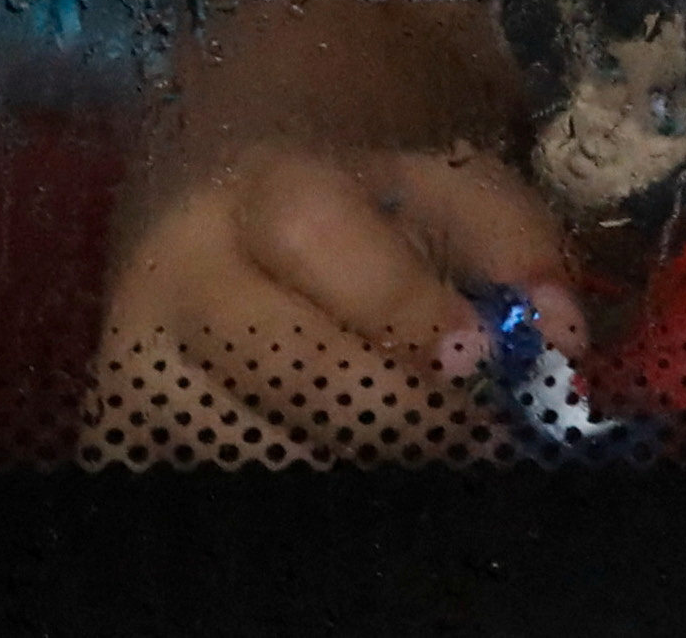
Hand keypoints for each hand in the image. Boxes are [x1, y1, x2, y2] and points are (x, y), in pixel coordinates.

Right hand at [83, 140, 579, 466]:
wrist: (227, 218)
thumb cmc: (361, 212)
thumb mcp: (450, 188)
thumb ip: (517, 246)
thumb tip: (561, 338)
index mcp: (260, 190)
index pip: (314, 237)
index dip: (397, 304)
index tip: (478, 355)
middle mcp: (175, 281)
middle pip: (276, 361)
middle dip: (392, 410)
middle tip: (483, 438)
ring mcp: (136, 377)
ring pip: (246, 447)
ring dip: (354, 466)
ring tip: (436, 461)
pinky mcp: (124, 447)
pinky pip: (218, 491)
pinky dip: (308, 496)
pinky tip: (372, 485)